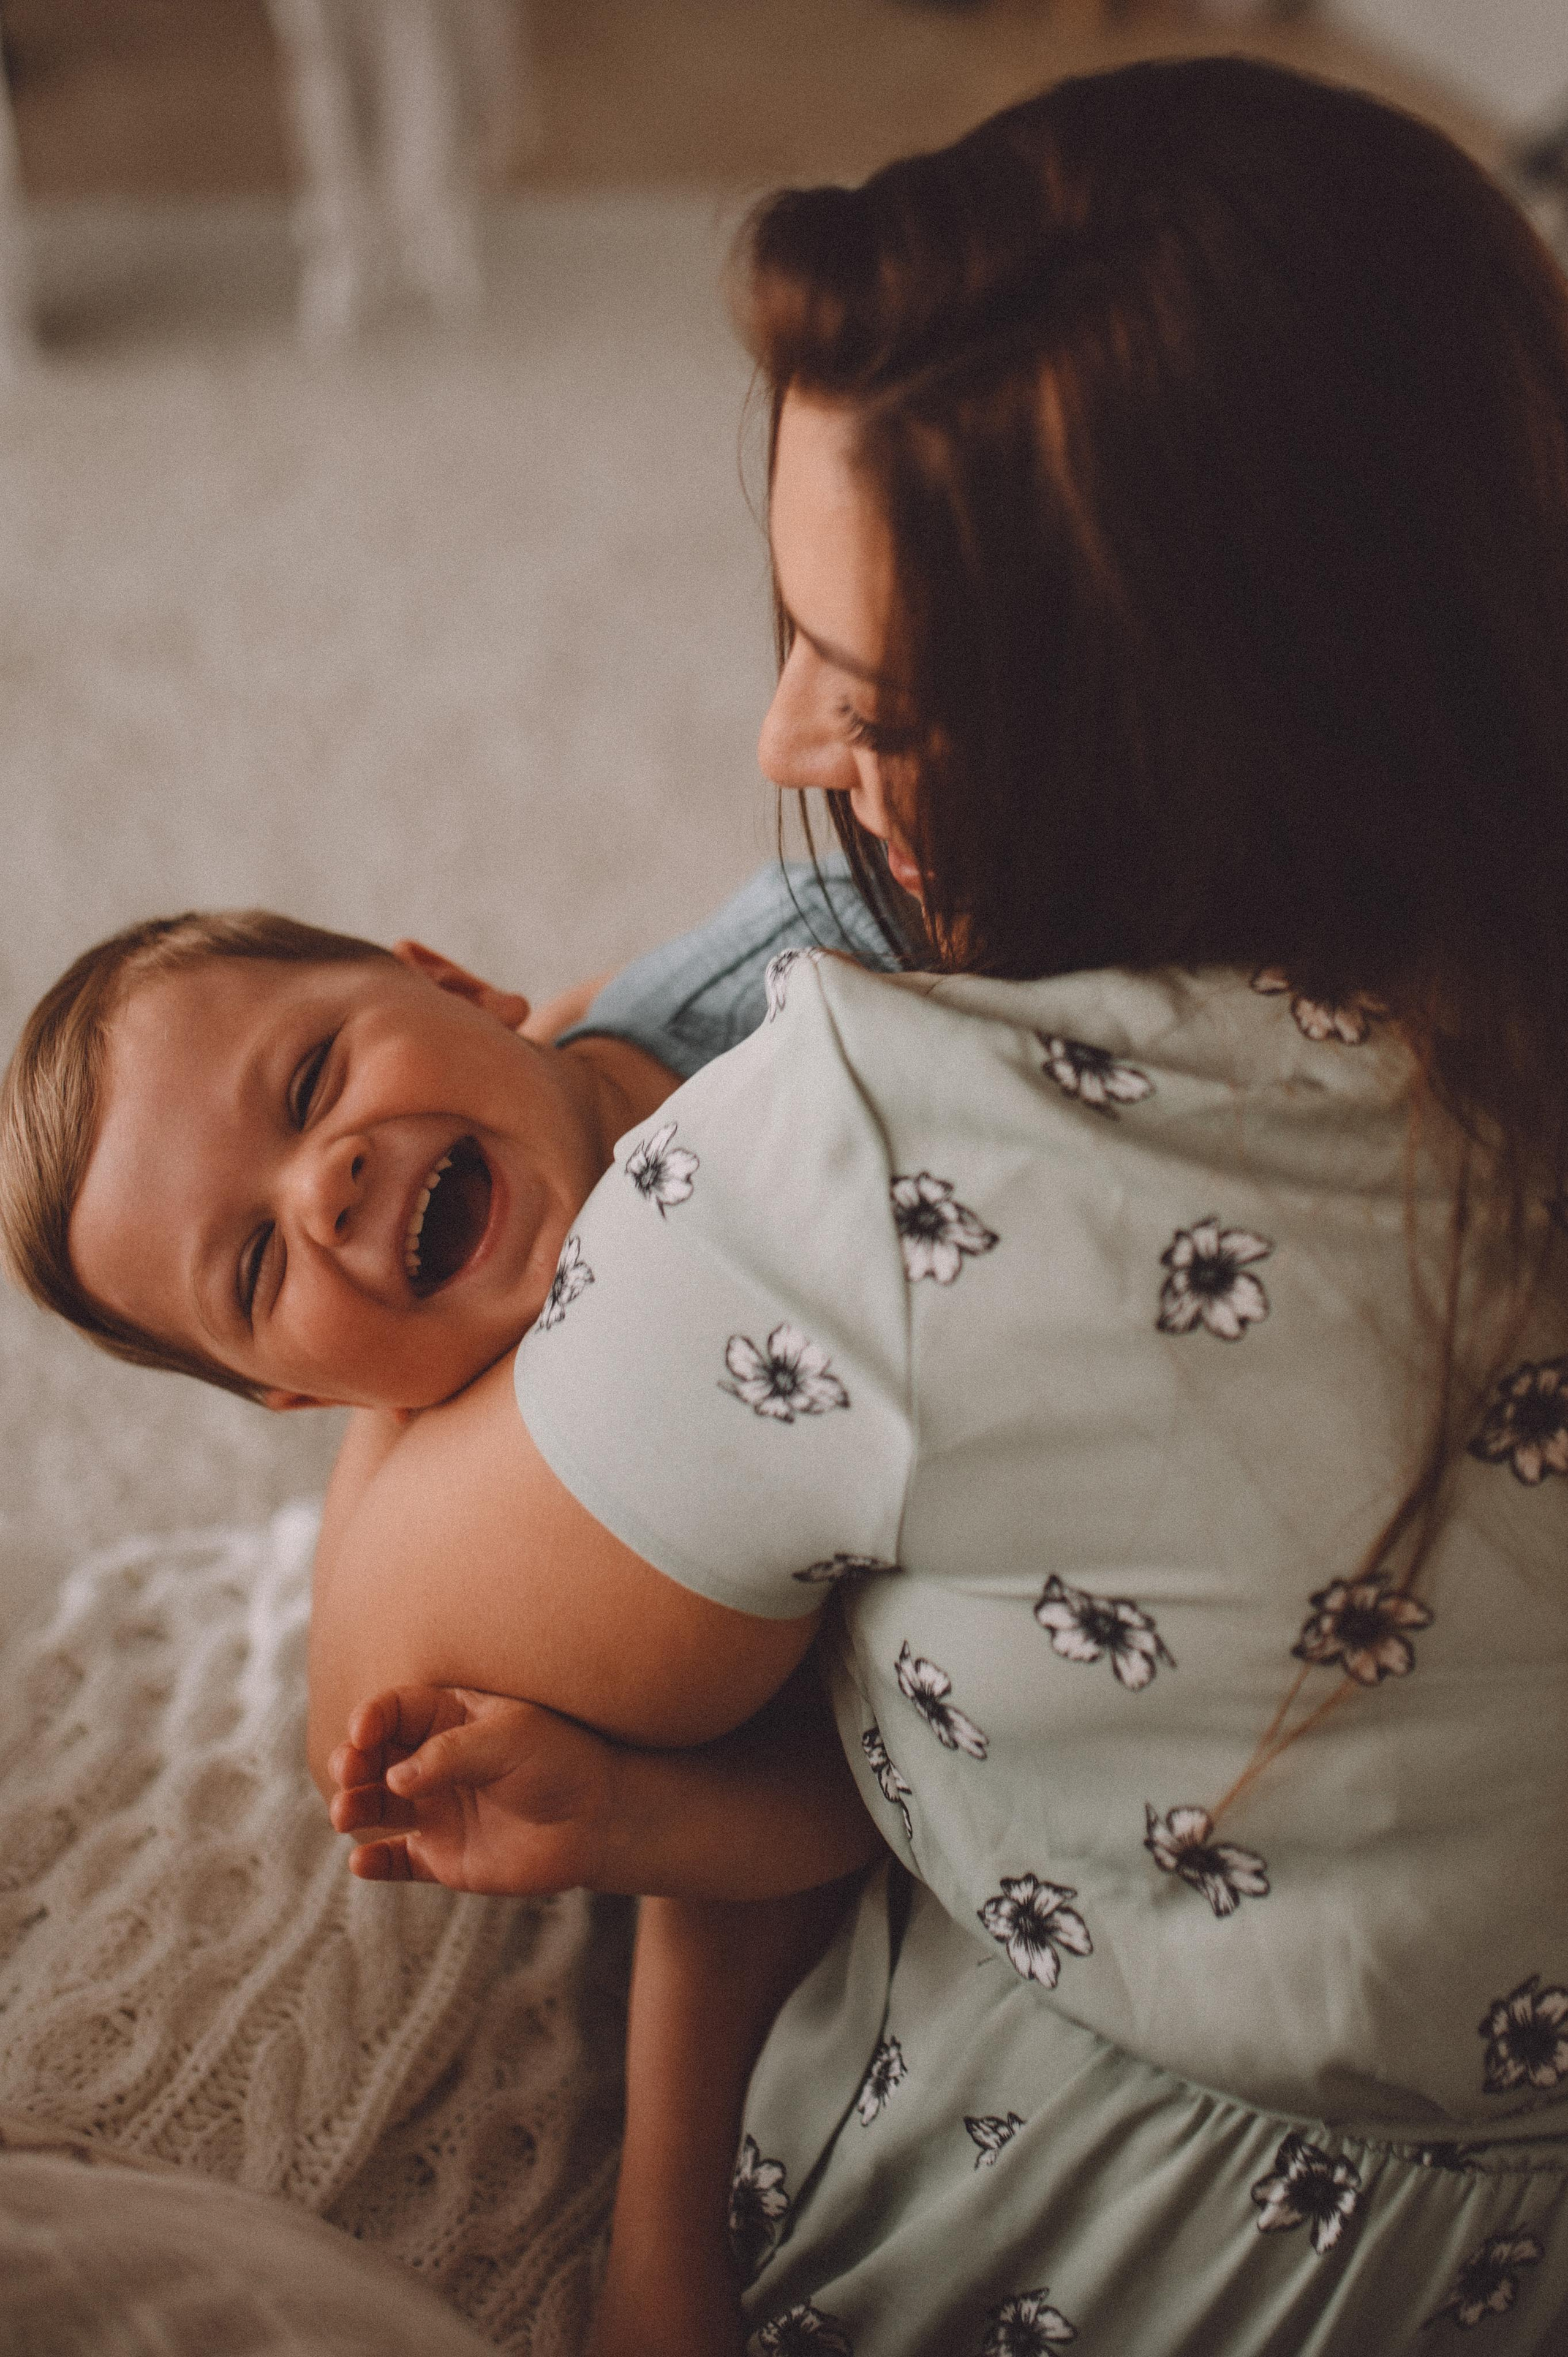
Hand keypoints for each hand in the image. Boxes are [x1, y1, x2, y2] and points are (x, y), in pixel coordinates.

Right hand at [328, 1685, 617, 1893]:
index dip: (371, 1718)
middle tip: (348, 1773)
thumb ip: (449, 1755)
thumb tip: (394, 1777)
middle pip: (375, 1757)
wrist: (599, 1820)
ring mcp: (436, 1809)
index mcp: (451, 1718)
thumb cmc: (560, 1762)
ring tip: (345, 1814)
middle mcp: (435, 1762)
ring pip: (377, 1805)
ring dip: (353, 1806)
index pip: (395, 1711)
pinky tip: (362, 1862)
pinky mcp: (442, 1857)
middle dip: (351, 1761)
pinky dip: (374, 1863)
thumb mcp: (509, 1739)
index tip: (363, 1733)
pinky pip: (397, 1861)